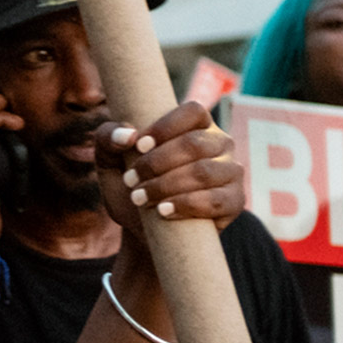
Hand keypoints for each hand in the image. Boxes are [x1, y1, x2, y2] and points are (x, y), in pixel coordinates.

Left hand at [98, 102, 240, 240]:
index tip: (138, 146)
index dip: (166, 126)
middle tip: (131, 181)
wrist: (145, 231)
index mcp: (195, 126)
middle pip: (195, 143)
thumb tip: (127, 135)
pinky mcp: (235, 201)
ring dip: (166, 186)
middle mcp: (219, 144)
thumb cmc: (132, 187)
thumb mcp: (110, 162)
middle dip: (157, 163)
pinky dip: (186, 205)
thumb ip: (108, 139)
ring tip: (140, 199)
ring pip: (204, 172)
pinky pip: (217, 200)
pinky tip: (163, 211)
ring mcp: (231, 171)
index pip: (192, 111)